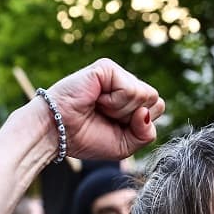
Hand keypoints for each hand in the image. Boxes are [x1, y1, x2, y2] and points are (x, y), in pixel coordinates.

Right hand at [47, 58, 164, 159]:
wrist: (56, 133)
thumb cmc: (85, 138)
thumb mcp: (124, 145)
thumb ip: (145, 134)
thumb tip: (147, 112)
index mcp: (130, 100)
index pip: (157, 108)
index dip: (139, 125)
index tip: (114, 126)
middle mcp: (125, 83)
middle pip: (155, 101)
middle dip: (132, 118)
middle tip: (106, 117)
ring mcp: (117, 74)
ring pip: (146, 95)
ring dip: (122, 111)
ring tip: (99, 107)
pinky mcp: (107, 68)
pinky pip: (131, 90)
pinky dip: (115, 103)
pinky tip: (97, 100)